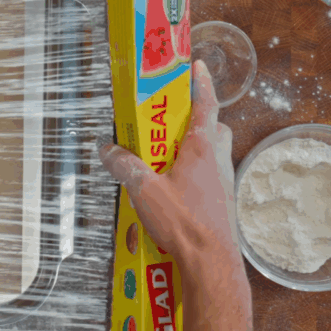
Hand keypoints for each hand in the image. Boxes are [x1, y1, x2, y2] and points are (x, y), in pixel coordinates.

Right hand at [99, 60, 237, 269]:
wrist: (211, 263)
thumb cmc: (185, 223)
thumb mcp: (145, 191)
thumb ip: (125, 167)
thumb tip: (108, 150)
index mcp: (201, 148)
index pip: (206, 105)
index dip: (202, 83)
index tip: (198, 66)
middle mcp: (217, 161)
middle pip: (213, 128)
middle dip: (196, 120)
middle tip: (170, 122)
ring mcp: (222, 183)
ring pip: (212, 154)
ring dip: (193, 150)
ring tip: (164, 160)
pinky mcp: (221, 203)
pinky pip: (208, 179)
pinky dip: (192, 176)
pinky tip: (171, 191)